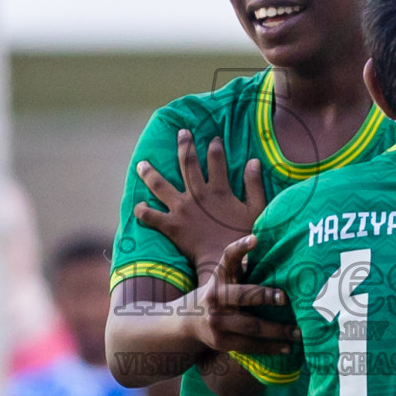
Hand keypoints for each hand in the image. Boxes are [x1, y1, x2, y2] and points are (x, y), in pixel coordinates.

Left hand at [133, 131, 267, 274]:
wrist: (225, 261)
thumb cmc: (243, 237)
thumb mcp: (257, 209)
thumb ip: (254, 184)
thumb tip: (253, 161)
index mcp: (218, 189)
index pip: (216, 160)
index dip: (214, 147)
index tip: (213, 139)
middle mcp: (197, 195)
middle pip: (187, 163)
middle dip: (184, 145)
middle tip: (182, 133)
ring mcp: (181, 209)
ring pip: (160, 185)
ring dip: (150, 173)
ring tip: (142, 164)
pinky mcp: (171, 225)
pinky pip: (150, 216)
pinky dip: (142, 211)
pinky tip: (139, 206)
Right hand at [187, 235, 297, 356]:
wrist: (188, 323)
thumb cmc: (220, 294)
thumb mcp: (225, 278)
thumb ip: (244, 268)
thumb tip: (276, 252)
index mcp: (219, 277)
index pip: (228, 258)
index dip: (240, 247)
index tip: (255, 239)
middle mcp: (215, 297)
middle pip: (243, 296)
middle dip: (264, 296)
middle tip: (286, 298)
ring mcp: (217, 321)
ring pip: (251, 326)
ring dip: (278, 331)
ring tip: (298, 333)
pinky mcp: (221, 341)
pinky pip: (250, 345)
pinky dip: (270, 347)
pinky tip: (287, 347)